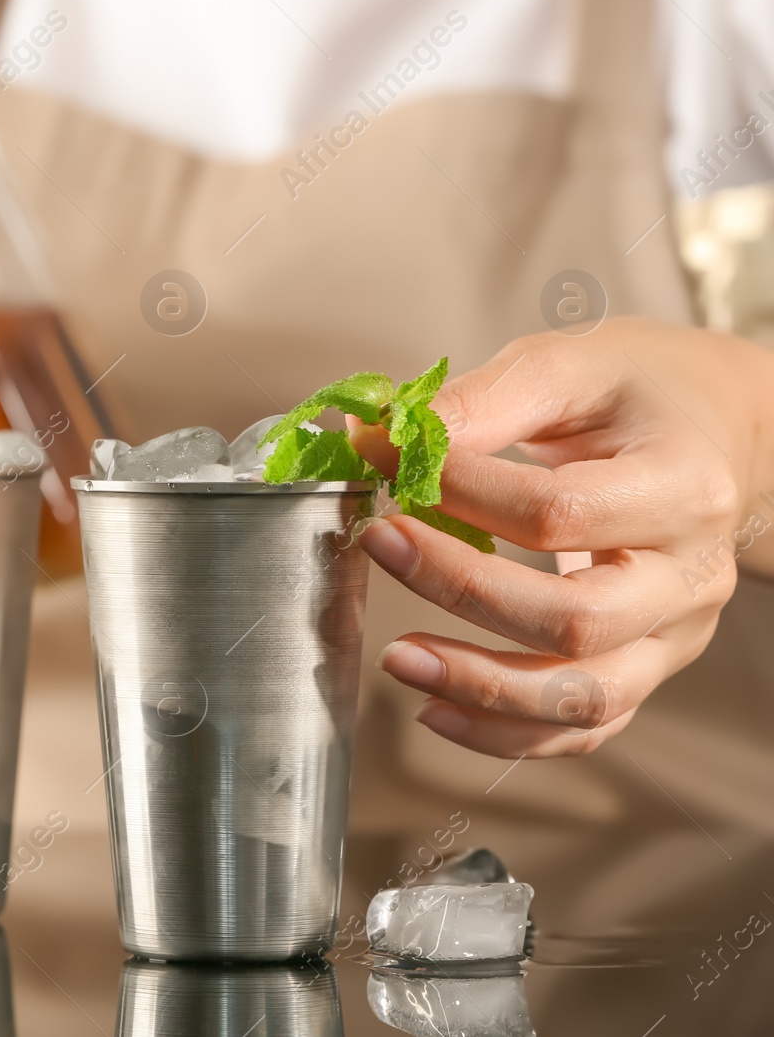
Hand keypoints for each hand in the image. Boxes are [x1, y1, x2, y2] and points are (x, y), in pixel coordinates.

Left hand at [352, 319, 773, 757]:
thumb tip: (382, 436)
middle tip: (378, 544)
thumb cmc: (641, 394)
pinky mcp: (648, 667)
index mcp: (683, 485)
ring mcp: (675, 633)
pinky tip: (434, 709)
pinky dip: (505, 734)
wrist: (721, 432)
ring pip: (585, 696)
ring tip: (396, 659)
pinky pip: (585, 728)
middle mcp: (691, 574)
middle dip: (460, 591)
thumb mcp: (571, 364)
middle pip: (574, 620)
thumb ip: (483, 401)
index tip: (387, 460)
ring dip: (478, 691)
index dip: (462, 492)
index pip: (559, 511)